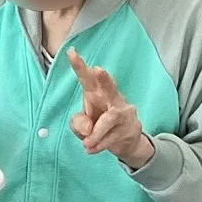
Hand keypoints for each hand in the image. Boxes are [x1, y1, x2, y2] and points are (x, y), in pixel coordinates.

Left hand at [66, 49, 153, 168]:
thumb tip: (87, 128)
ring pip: (109, 119)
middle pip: (109, 87)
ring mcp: (124, 112)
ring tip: (86, 145)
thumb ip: (78, 124)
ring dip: (96, 134)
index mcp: (96, 94)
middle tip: (97, 69)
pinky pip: (113, 136)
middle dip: (104, 78)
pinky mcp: (131, 127)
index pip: (87, 78)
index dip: (79, 66)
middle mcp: (112, 98)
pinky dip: (100, 144)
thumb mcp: (82, 126)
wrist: (126, 144)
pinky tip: (92, 149)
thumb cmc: (100, 127)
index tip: (70, 52)